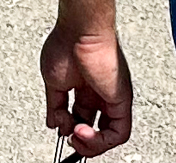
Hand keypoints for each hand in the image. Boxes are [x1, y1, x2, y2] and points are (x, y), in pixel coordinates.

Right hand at [40, 23, 132, 154]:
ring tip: (76, 136)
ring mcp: (112, 96)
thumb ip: (55, 105)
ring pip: (111, 134)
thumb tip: (53, 123)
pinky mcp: (122, 99)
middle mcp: (101, 93)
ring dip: (91, 145)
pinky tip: (83, 132)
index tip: (61, 129)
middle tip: (69, 138)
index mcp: (85, 88)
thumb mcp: (54, 81)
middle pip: (97, 128)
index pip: (83, 118)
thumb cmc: (67, 43)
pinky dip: (101, 141)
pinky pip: (121, 132)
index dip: (71, 129)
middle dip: (82, 141)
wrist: (80, 29)